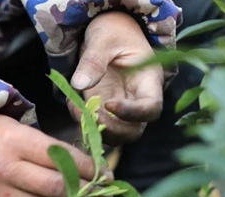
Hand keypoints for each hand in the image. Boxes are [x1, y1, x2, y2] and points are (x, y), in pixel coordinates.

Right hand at [0, 114, 113, 196]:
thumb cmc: (1, 134)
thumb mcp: (26, 131)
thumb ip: (55, 152)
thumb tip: (94, 173)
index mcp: (15, 141)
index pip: (62, 158)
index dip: (89, 170)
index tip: (108, 176)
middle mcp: (3, 167)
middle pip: (55, 187)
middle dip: (87, 194)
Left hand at [69, 12, 163, 144]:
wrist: (107, 35)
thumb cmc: (113, 32)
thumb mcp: (103, 39)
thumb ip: (94, 61)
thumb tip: (80, 85)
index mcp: (148, 81)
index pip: (151, 108)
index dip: (132, 113)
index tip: (109, 105)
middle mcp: (137, 100)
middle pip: (133, 131)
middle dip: (111, 129)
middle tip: (90, 115)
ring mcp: (120, 110)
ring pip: (114, 135)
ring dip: (94, 129)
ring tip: (77, 108)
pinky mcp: (103, 113)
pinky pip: (96, 127)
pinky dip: (83, 122)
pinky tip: (73, 104)